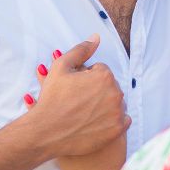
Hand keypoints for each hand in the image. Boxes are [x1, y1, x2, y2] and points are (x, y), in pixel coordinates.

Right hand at [25, 35, 130, 156]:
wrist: (46, 132)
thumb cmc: (52, 99)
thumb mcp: (61, 67)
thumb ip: (81, 50)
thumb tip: (96, 37)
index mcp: (104, 76)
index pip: (100, 70)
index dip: (85, 78)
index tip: (74, 87)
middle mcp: (115, 93)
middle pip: (109, 86)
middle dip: (96, 90)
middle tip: (77, 100)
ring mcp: (117, 113)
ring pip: (116, 102)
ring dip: (105, 104)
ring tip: (85, 112)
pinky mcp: (117, 130)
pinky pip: (123, 120)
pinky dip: (112, 120)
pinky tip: (97, 121)